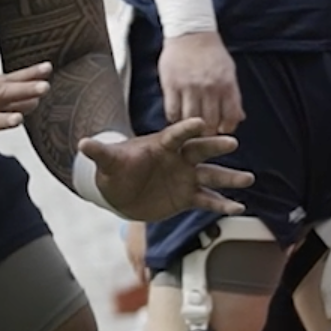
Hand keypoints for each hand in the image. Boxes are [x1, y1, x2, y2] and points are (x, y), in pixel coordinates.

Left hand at [80, 119, 250, 220]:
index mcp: (161, 145)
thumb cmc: (116, 170)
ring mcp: (186, 177)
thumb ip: (101, 153)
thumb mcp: (108, 162)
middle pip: (200, 150)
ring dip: (229, 178)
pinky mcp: (188, 196)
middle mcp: (178, 159)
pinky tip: (238, 207)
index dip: (186, 129)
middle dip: (214, 146)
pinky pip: (208, 200)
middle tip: (231, 141)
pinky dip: (222, 204)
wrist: (121, 191)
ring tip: (248, 178)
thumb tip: (82, 143)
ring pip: (211, 176)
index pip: (175, 134)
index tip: (200, 122)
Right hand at [157, 30, 242, 132]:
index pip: (230, 117)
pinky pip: (172, 111)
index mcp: (227, 84)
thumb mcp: (229, 71)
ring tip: (190, 130)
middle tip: (204, 134)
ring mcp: (189, 87)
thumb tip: (239, 118)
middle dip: (208, 133)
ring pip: (190, 121)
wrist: (191, 33)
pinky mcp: (171, 85)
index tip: (221, 130)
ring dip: (190, 130)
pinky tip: (177, 118)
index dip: (226, 128)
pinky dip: (175, 119)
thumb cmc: (212, 54)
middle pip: (210, 123)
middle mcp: (209, 87)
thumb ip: (233, 96)